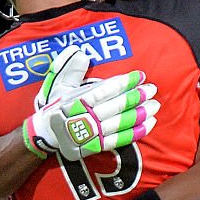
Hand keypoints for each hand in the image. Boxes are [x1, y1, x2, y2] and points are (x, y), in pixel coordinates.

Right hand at [23, 45, 158, 161]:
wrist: (45, 134)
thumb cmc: (54, 106)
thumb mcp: (59, 84)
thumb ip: (71, 68)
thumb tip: (83, 53)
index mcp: (78, 99)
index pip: (107, 89)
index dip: (126, 82)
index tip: (140, 76)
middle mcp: (86, 116)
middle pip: (117, 105)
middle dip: (137, 97)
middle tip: (152, 90)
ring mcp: (92, 133)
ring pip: (121, 122)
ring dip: (140, 114)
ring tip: (155, 105)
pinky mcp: (96, 146)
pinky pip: (120, 139)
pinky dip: (136, 132)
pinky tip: (149, 124)